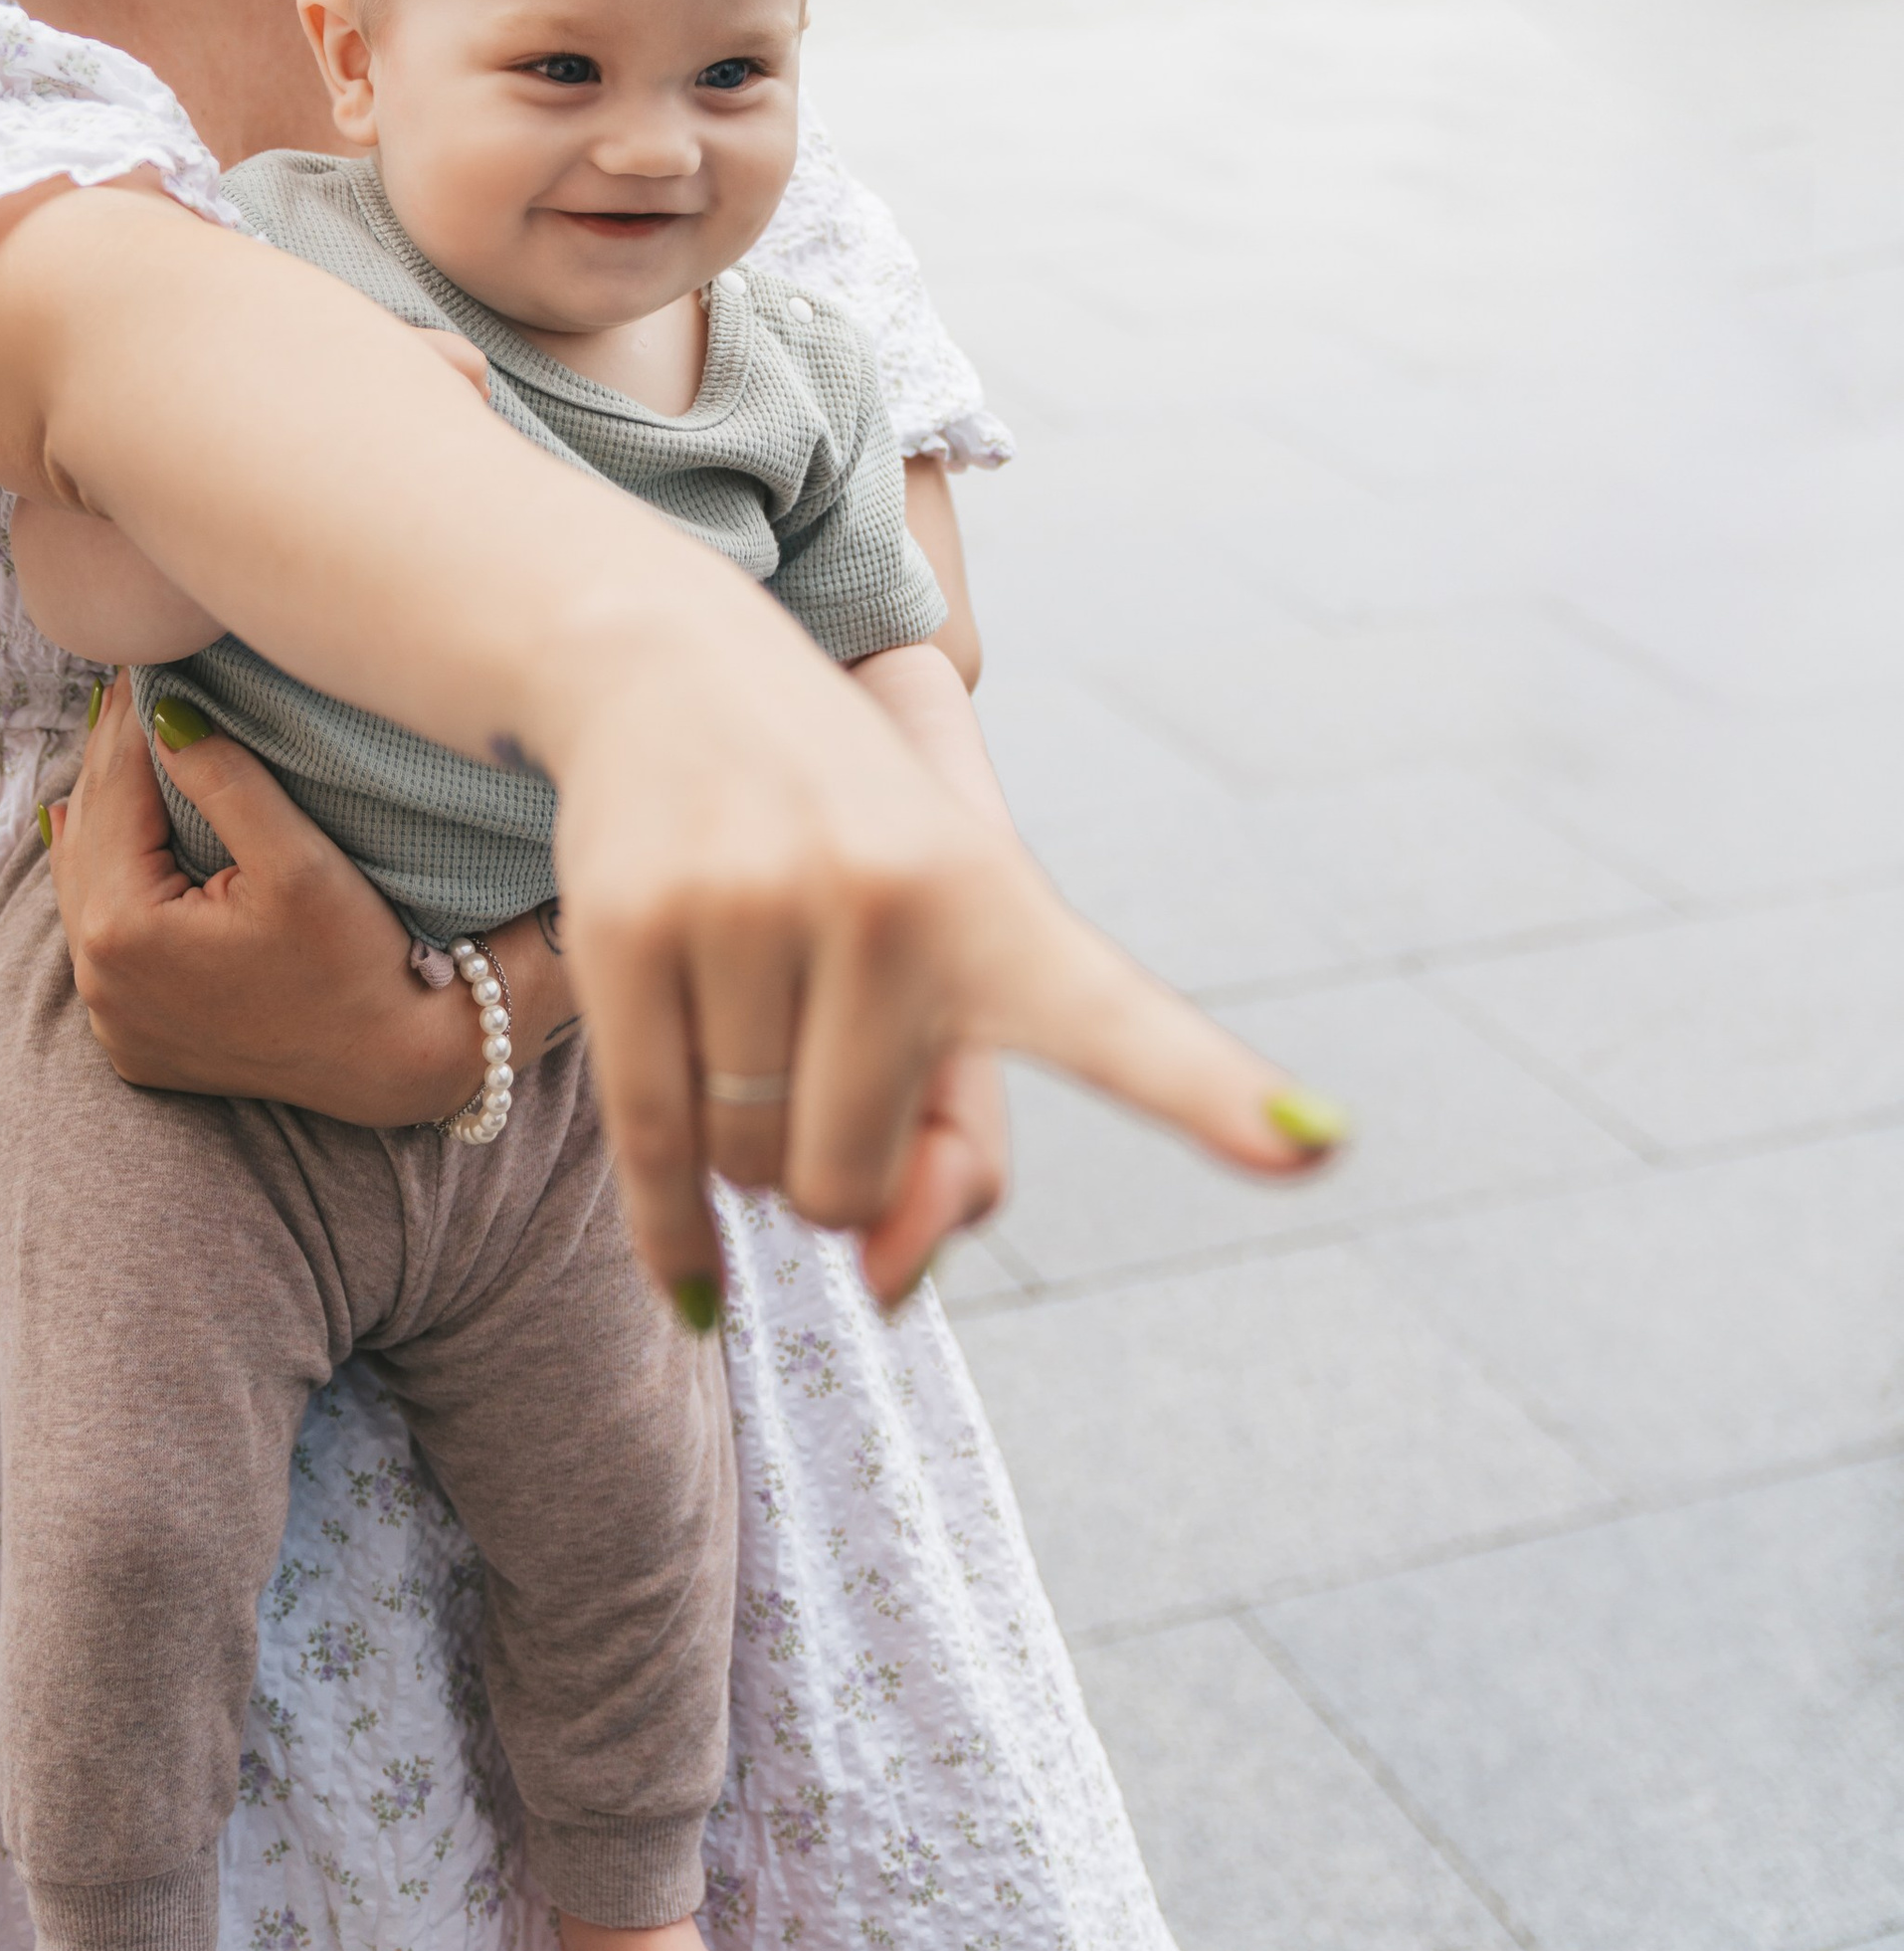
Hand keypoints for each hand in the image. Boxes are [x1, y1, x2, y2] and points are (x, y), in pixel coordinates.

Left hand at [47, 677, 572, 1123]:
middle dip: (111, 758)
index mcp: (126, 932)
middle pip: (93, 838)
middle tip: (126, 686)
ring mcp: (112, 1019)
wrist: (394, 1061)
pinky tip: (92, 835)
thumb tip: (162, 714)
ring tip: (112, 743)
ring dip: (101, 814)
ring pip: (85, 887)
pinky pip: (97, 939)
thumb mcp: (297, 857)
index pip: (117, 793)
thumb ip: (223, 779)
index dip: (129, 720)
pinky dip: (101, 879)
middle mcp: (100, 983)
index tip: (138, 660)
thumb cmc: (358, 957)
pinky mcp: (132, 1038)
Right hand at [556, 652, 1342, 1318]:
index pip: (1112, 1015)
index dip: (1212, 1088)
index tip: (1318, 1140)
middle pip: (852, 1186)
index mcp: (995, 904)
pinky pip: (656, 1153)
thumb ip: (954, 1145)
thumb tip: (890, 1285)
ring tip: (742, 1004)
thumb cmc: (839, 851)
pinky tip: (690, 1275)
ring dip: (739, 1143)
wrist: (674, 664)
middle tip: (812, 1032)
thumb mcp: (931, 956)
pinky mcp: (632, 921)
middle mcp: (886, 898)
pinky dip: (671, 1236)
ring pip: (749, 1174)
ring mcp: (752, 903)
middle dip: (825, 1152)